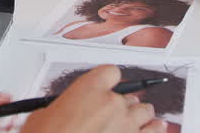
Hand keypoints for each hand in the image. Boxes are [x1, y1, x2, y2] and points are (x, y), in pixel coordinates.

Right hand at [22, 66, 164, 132]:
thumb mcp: (44, 116)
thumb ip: (65, 108)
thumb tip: (69, 112)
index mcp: (90, 88)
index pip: (111, 72)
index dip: (109, 82)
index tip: (106, 88)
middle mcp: (112, 102)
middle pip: (129, 95)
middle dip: (124, 105)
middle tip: (115, 113)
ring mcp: (126, 124)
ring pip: (146, 111)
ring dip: (141, 116)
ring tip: (138, 119)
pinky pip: (154, 131)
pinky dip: (154, 129)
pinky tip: (156, 128)